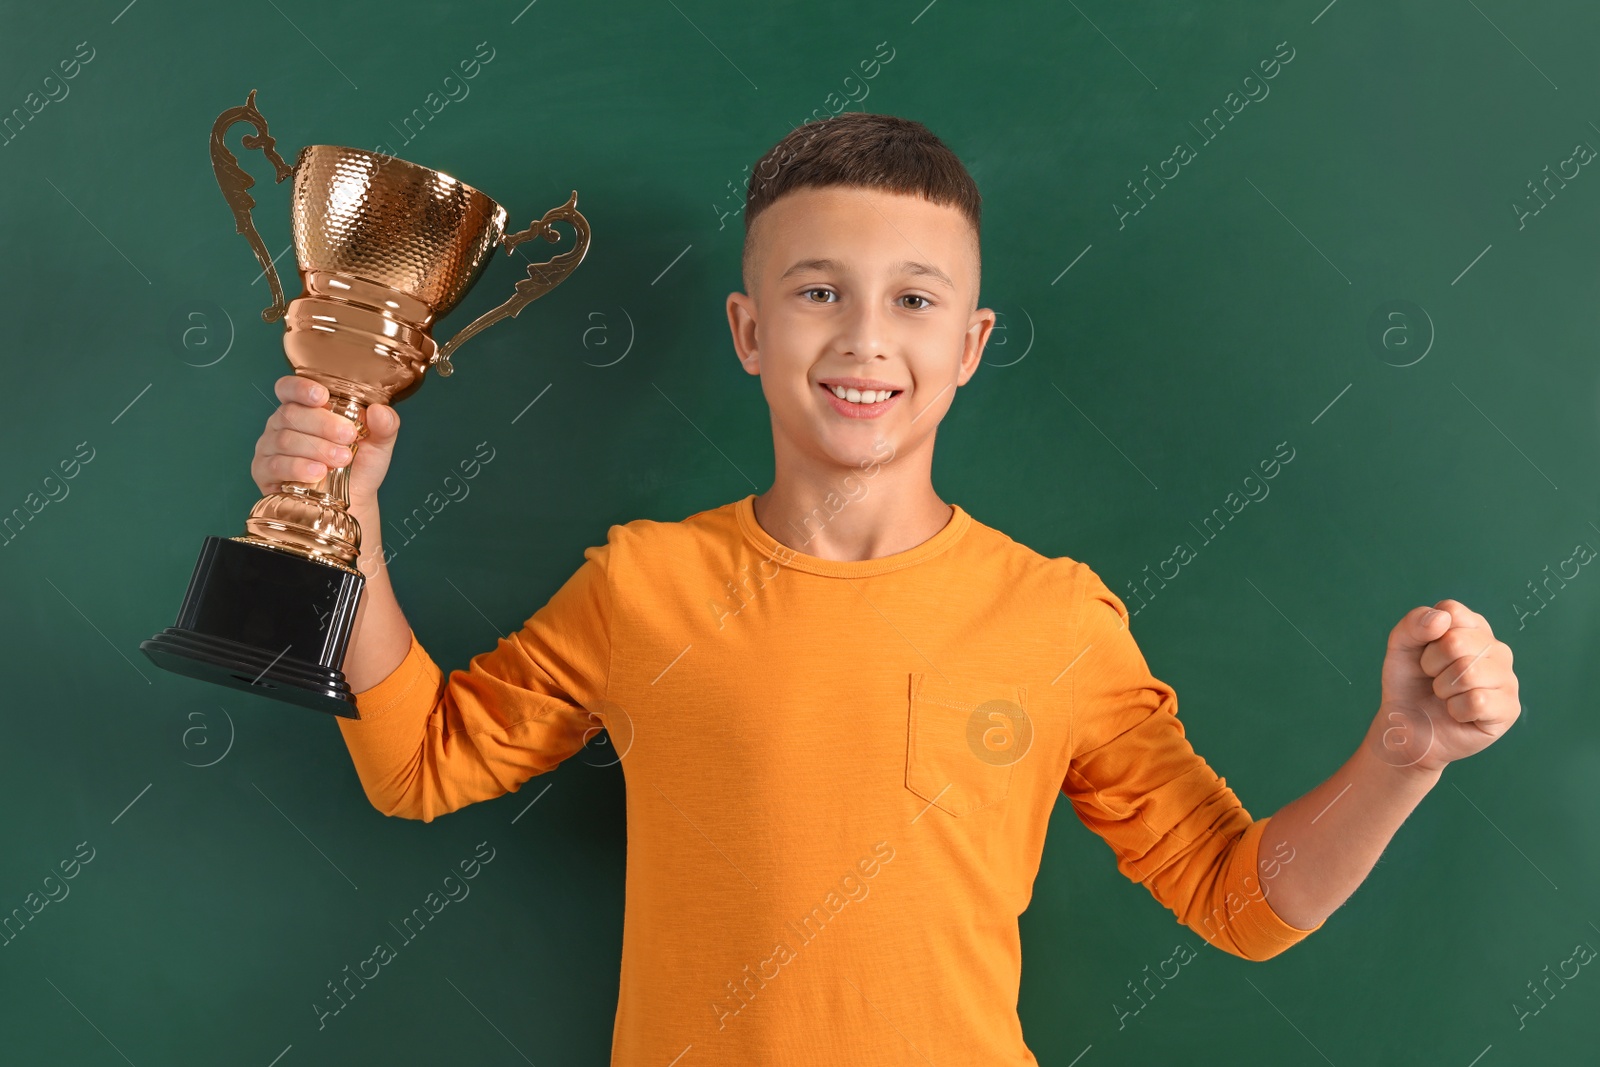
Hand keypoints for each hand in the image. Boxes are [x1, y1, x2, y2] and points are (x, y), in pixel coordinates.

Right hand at [250, 374, 400, 508]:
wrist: (354, 500)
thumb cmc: (360, 465)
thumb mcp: (379, 443)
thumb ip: (385, 425)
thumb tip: (379, 411)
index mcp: (305, 407)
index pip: (289, 388)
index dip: (301, 388)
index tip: (322, 396)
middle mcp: (282, 423)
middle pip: (291, 414)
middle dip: (323, 425)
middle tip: (349, 437)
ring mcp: (270, 447)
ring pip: (285, 440)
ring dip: (316, 448)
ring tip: (342, 459)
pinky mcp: (264, 472)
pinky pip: (275, 465)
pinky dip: (298, 468)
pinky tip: (318, 472)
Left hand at [1367, 600, 1519, 775]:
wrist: (1407, 726)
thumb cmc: (1409, 684)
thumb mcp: (1401, 647)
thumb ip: (1414, 624)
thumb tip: (1442, 619)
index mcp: (1473, 627)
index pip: (1451, 612)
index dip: (1427, 637)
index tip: (1425, 653)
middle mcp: (1496, 649)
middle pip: (1456, 643)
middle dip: (1431, 665)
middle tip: (1434, 679)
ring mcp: (1507, 678)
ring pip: (1468, 673)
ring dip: (1443, 689)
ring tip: (1445, 696)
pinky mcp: (1509, 708)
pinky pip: (1477, 701)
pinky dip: (1456, 710)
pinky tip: (1458, 713)